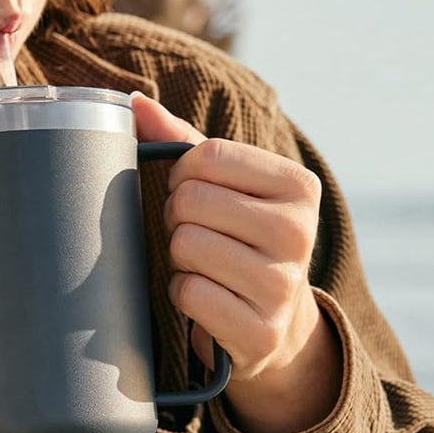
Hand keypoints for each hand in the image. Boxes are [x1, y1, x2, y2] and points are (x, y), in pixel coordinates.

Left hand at [132, 93, 341, 432]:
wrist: (275, 324)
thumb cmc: (239, 239)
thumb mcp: (226, 186)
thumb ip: (181, 140)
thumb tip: (133, 102)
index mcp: (298, 185)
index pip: (206, 156)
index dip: (182, 175)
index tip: (195, 193)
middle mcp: (300, 232)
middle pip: (191, 201)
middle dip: (178, 218)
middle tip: (198, 233)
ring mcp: (283, 285)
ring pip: (186, 246)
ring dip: (180, 258)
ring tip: (204, 265)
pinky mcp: (260, 330)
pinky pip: (189, 293)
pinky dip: (184, 294)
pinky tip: (207, 298)